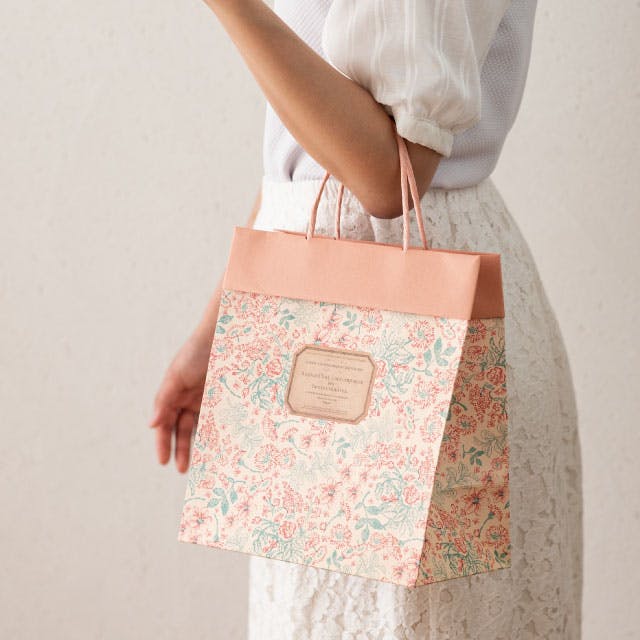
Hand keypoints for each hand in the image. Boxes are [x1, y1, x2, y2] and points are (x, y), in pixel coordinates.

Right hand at [148, 327, 213, 472]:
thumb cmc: (195, 353)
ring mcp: (204, 399)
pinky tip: (219, 446)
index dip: (163, 442)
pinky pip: (217, 419)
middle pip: (181, 429)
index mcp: (171, 394)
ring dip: (199, 444)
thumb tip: (151, 424)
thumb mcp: (176, 376)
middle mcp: (186, 399)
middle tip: (182, 470)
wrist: (221, 336)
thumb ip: (164, 400)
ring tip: (202, 463)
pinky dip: (216, 433)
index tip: (163, 461)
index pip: (164, 424)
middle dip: (181, 449)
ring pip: (199, 427)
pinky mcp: (220, 398)